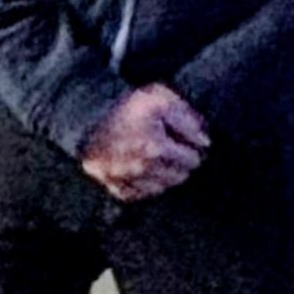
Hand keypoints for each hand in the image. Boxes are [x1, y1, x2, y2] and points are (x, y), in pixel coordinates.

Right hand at [79, 85, 209, 200]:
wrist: (89, 115)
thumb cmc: (129, 107)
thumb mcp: (162, 99)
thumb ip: (188, 119)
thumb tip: (204, 141)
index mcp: (154, 148)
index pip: (193, 159)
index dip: (191, 146)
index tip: (182, 137)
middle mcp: (139, 169)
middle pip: (180, 176)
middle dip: (180, 162)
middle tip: (169, 145)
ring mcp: (124, 180)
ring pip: (162, 187)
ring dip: (164, 173)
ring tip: (156, 156)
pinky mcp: (113, 187)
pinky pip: (140, 194)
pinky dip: (145, 183)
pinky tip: (143, 168)